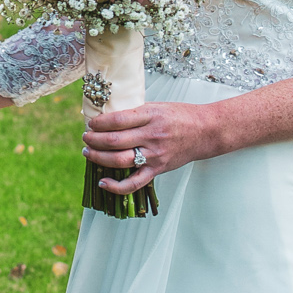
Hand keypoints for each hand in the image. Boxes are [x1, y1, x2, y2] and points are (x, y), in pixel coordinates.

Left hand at [82, 101, 219, 195]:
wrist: (206, 131)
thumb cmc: (180, 116)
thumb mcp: (157, 107)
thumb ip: (135, 113)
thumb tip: (108, 118)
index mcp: (150, 116)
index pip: (117, 120)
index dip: (99, 123)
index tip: (91, 123)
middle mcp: (151, 136)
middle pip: (114, 141)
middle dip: (93, 140)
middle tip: (85, 138)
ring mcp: (154, 155)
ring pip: (119, 161)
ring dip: (98, 158)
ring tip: (88, 153)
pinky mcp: (158, 170)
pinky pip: (134, 183)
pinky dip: (115, 186)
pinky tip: (102, 182)